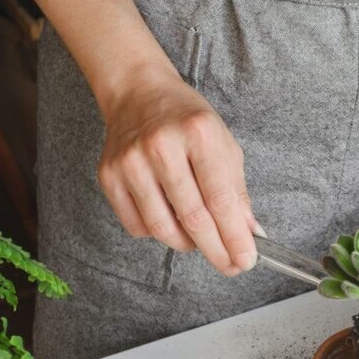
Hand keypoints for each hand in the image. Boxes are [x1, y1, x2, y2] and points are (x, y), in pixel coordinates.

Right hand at [96, 67, 258, 275]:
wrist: (137, 92)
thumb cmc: (185, 119)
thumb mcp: (222, 143)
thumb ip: (236, 190)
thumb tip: (249, 233)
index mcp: (198, 133)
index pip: (221, 199)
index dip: (235, 237)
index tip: (245, 260)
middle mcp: (162, 146)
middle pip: (193, 219)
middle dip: (216, 250)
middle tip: (230, 266)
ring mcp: (131, 162)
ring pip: (162, 229)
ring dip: (188, 244)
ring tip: (200, 240)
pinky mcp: (109, 175)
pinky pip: (137, 226)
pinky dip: (158, 233)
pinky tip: (170, 220)